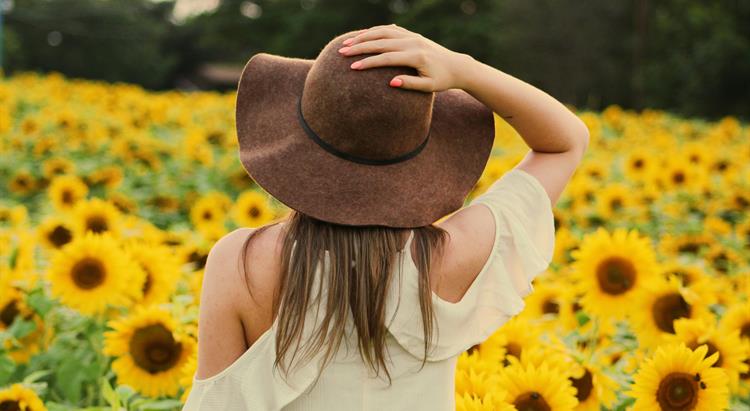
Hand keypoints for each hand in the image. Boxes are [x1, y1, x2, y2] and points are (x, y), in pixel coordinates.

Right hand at [337, 24, 473, 92]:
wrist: (457, 66)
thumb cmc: (442, 80)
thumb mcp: (429, 87)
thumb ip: (410, 84)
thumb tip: (391, 83)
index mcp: (416, 56)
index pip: (387, 58)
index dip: (369, 62)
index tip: (353, 68)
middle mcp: (413, 42)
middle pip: (381, 42)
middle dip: (360, 47)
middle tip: (342, 52)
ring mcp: (412, 36)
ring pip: (383, 31)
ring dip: (364, 36)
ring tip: (347, 43)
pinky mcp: (411, 34)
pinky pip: (390, 29)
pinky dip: (375, 31)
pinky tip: (362, 36)